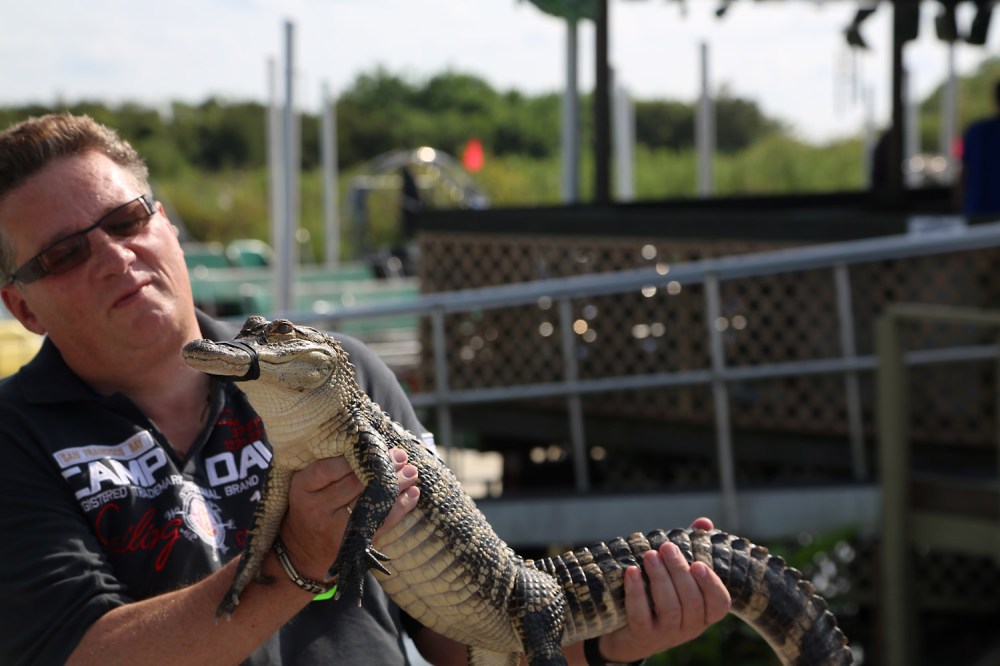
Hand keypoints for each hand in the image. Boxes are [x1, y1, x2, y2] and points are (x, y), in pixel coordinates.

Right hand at [279, 448, 418, 580]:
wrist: (304, 552)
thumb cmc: (311, 506)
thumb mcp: (308, 486)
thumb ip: (328, 466)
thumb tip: (370, 444)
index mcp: (302, 488)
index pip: (328, 468)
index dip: (354, 457)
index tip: (376, 446)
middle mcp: (316, 509)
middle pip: (354, 484)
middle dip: (381, 467)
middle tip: (401, 455)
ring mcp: (334, 528)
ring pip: (370, 501)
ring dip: (396, 485)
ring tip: (412, 472)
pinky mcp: (353, 542)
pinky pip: (382, 522)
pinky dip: (401, 507)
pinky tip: (413, 494)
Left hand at [596, 517, 731, 662]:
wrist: (629, 633)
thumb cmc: (660, 596)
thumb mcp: (679, 576)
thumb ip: (693, 549)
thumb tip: (704, 522)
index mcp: (704, 613)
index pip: (720, 603)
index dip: (711, 584)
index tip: (698, 564)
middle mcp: (690, 627)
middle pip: (692, 602)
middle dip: (679, 571)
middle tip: (667, 547)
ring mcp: (667, 634)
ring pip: (669, 608)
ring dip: (660, 578)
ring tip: (650, 556)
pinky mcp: (642, 636)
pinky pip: (641, 616)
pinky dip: (636, 593)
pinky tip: (631, 572)